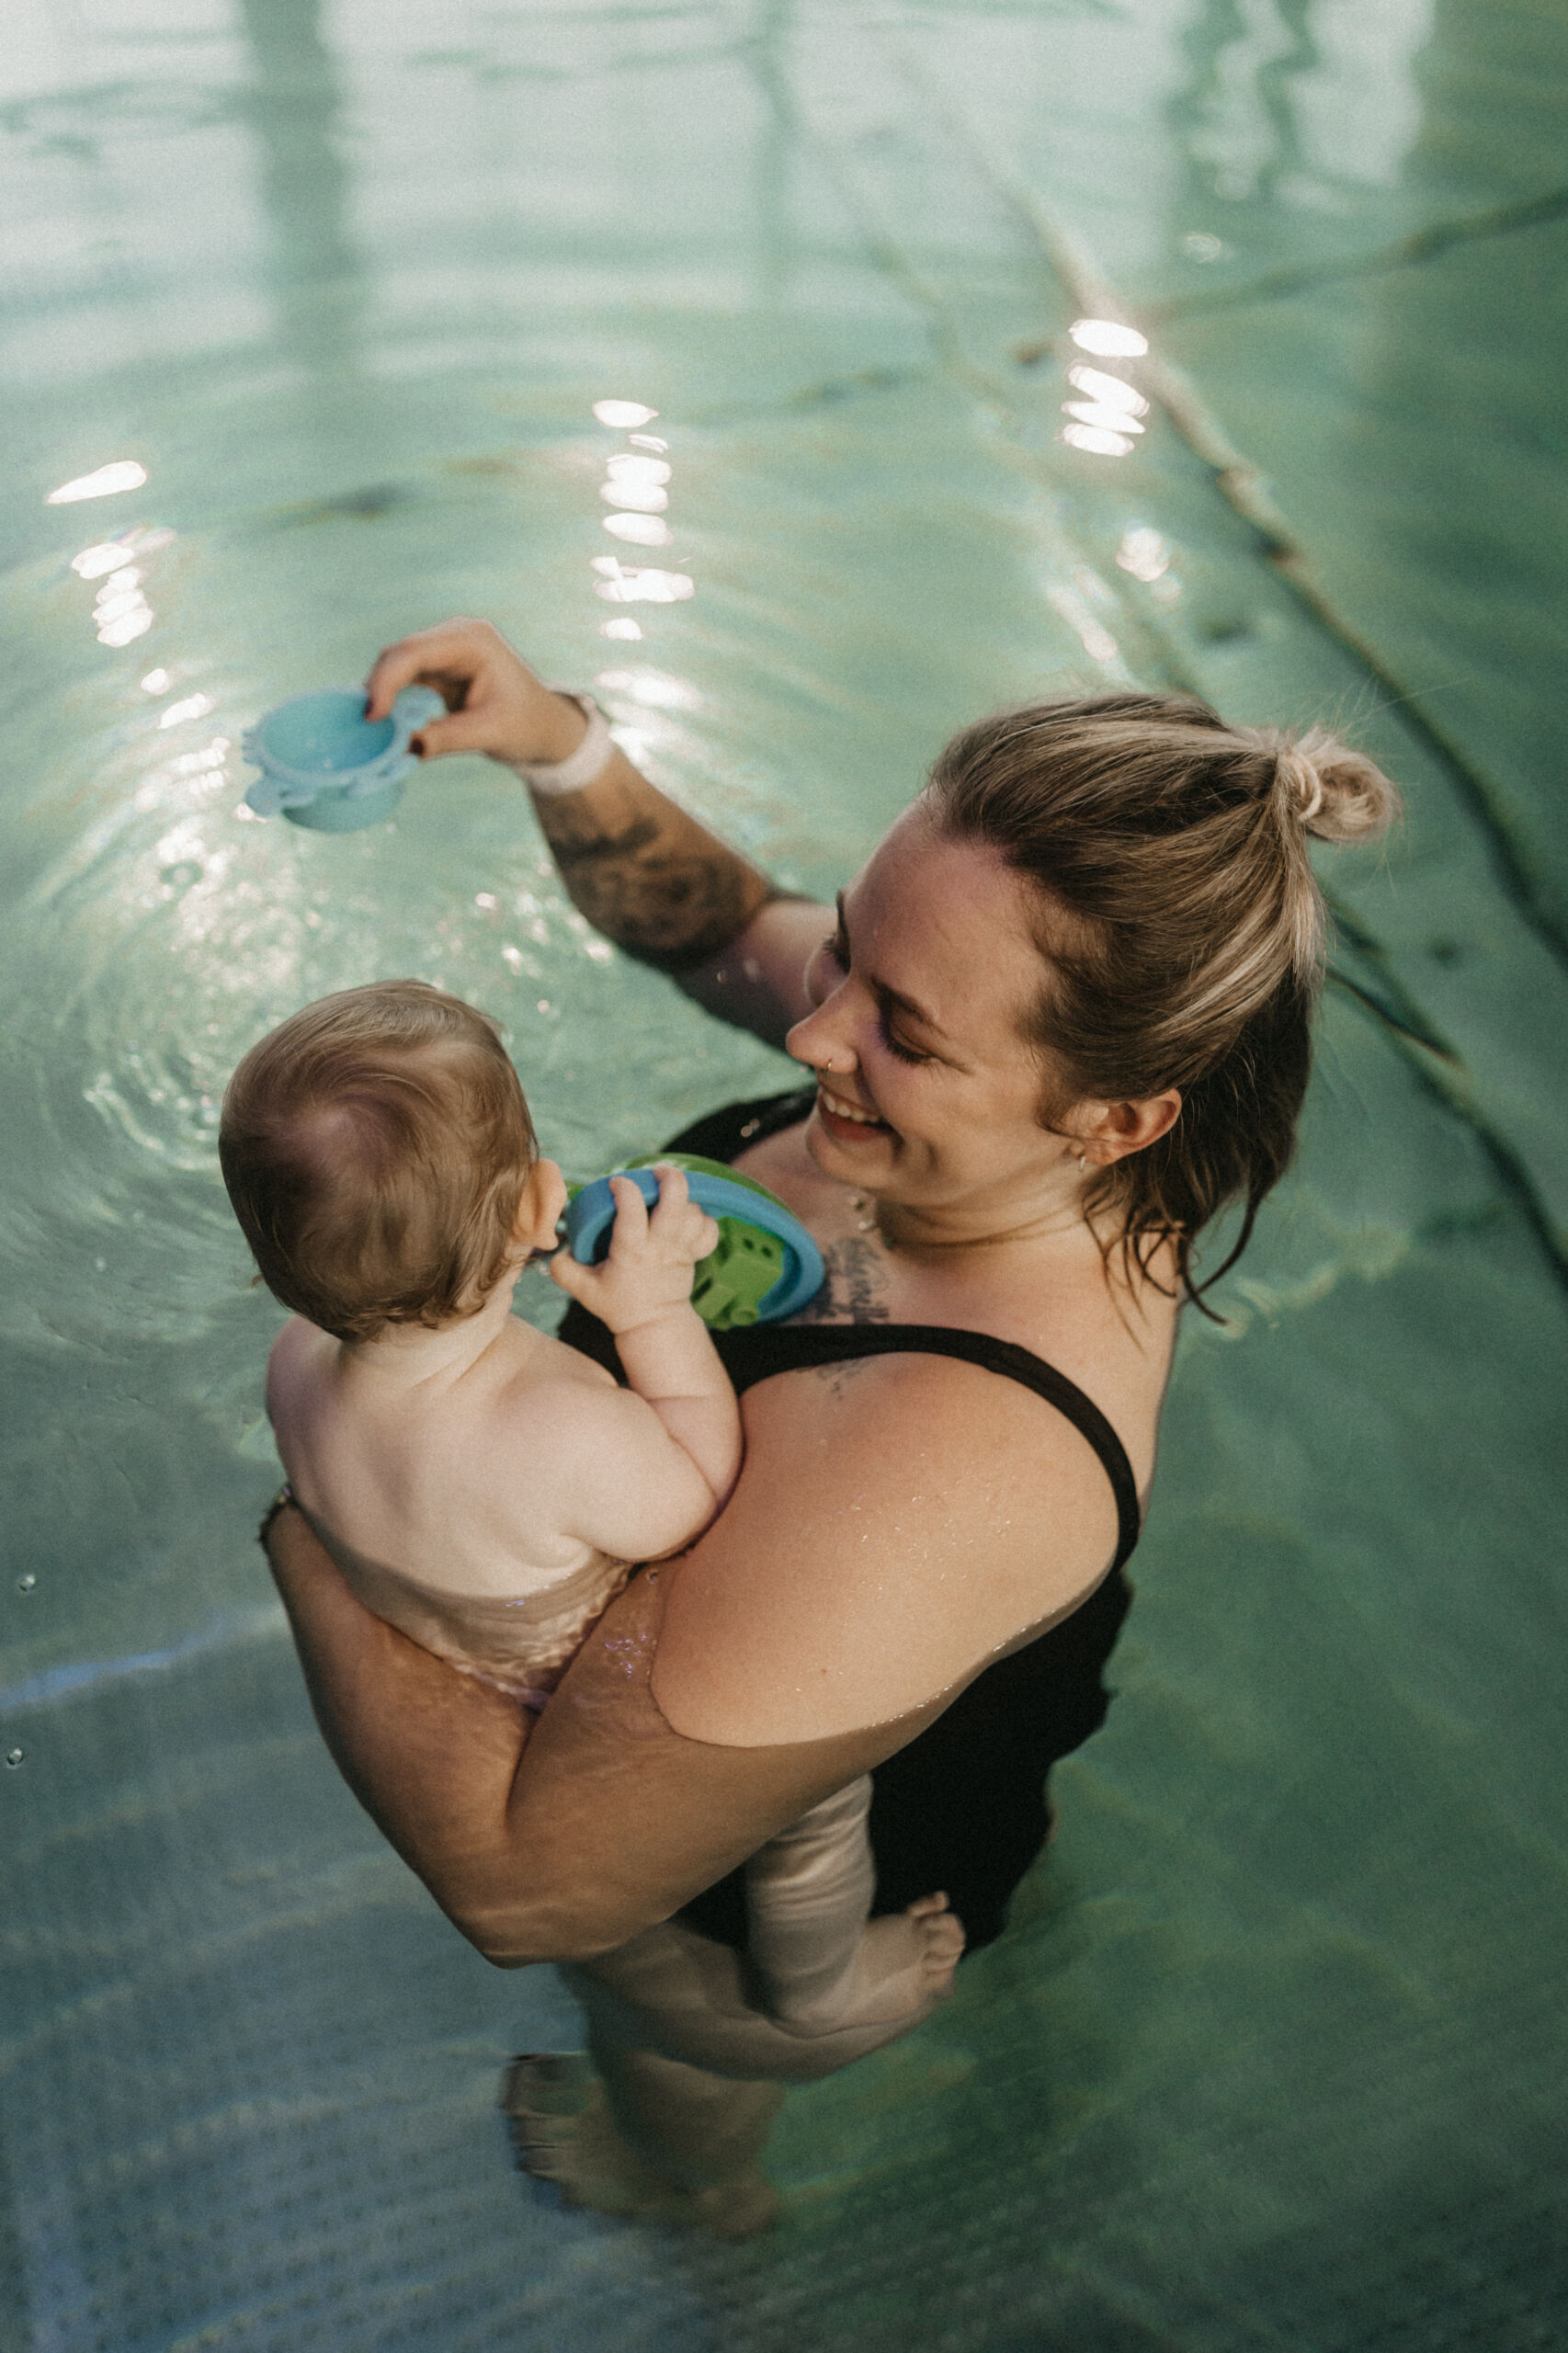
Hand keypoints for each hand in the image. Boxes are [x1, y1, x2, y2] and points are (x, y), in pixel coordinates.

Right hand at [363, 617, 588, 767]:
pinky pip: (403, 680)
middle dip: (377, 687)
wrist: (545, 726)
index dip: (386, 681)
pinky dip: (391, 700)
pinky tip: (381, 722)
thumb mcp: (490, 734)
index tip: (371, 715)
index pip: (415, 652)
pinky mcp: (437, 668)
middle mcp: (454, 635)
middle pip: (400, 654)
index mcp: (472, 640)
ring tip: (368, 727)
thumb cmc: (527, 725)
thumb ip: (446, 739)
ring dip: (381, 694)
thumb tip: (402, 749)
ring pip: (396, 666)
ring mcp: (444, 650)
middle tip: (361, 725)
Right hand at [549, 1166, 718, 1336]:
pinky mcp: (694, 1255)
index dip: (625, 1189)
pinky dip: (703, 1219)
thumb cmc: (618, 1305)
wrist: (653, 1325)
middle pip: (676, 1203)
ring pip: (694, 1213)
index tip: (616, 1183)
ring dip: (684, 1200)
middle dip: (670, 1179)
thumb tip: (558, 1248)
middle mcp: (660, 1246)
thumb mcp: (584, 1291)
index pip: (631, 1211)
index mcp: (632, 1251)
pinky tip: (688, 1217)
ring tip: (669, 1197)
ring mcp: (681, 1250)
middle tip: (657, 1172)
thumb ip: (564, 1269)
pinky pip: (709, 1230)